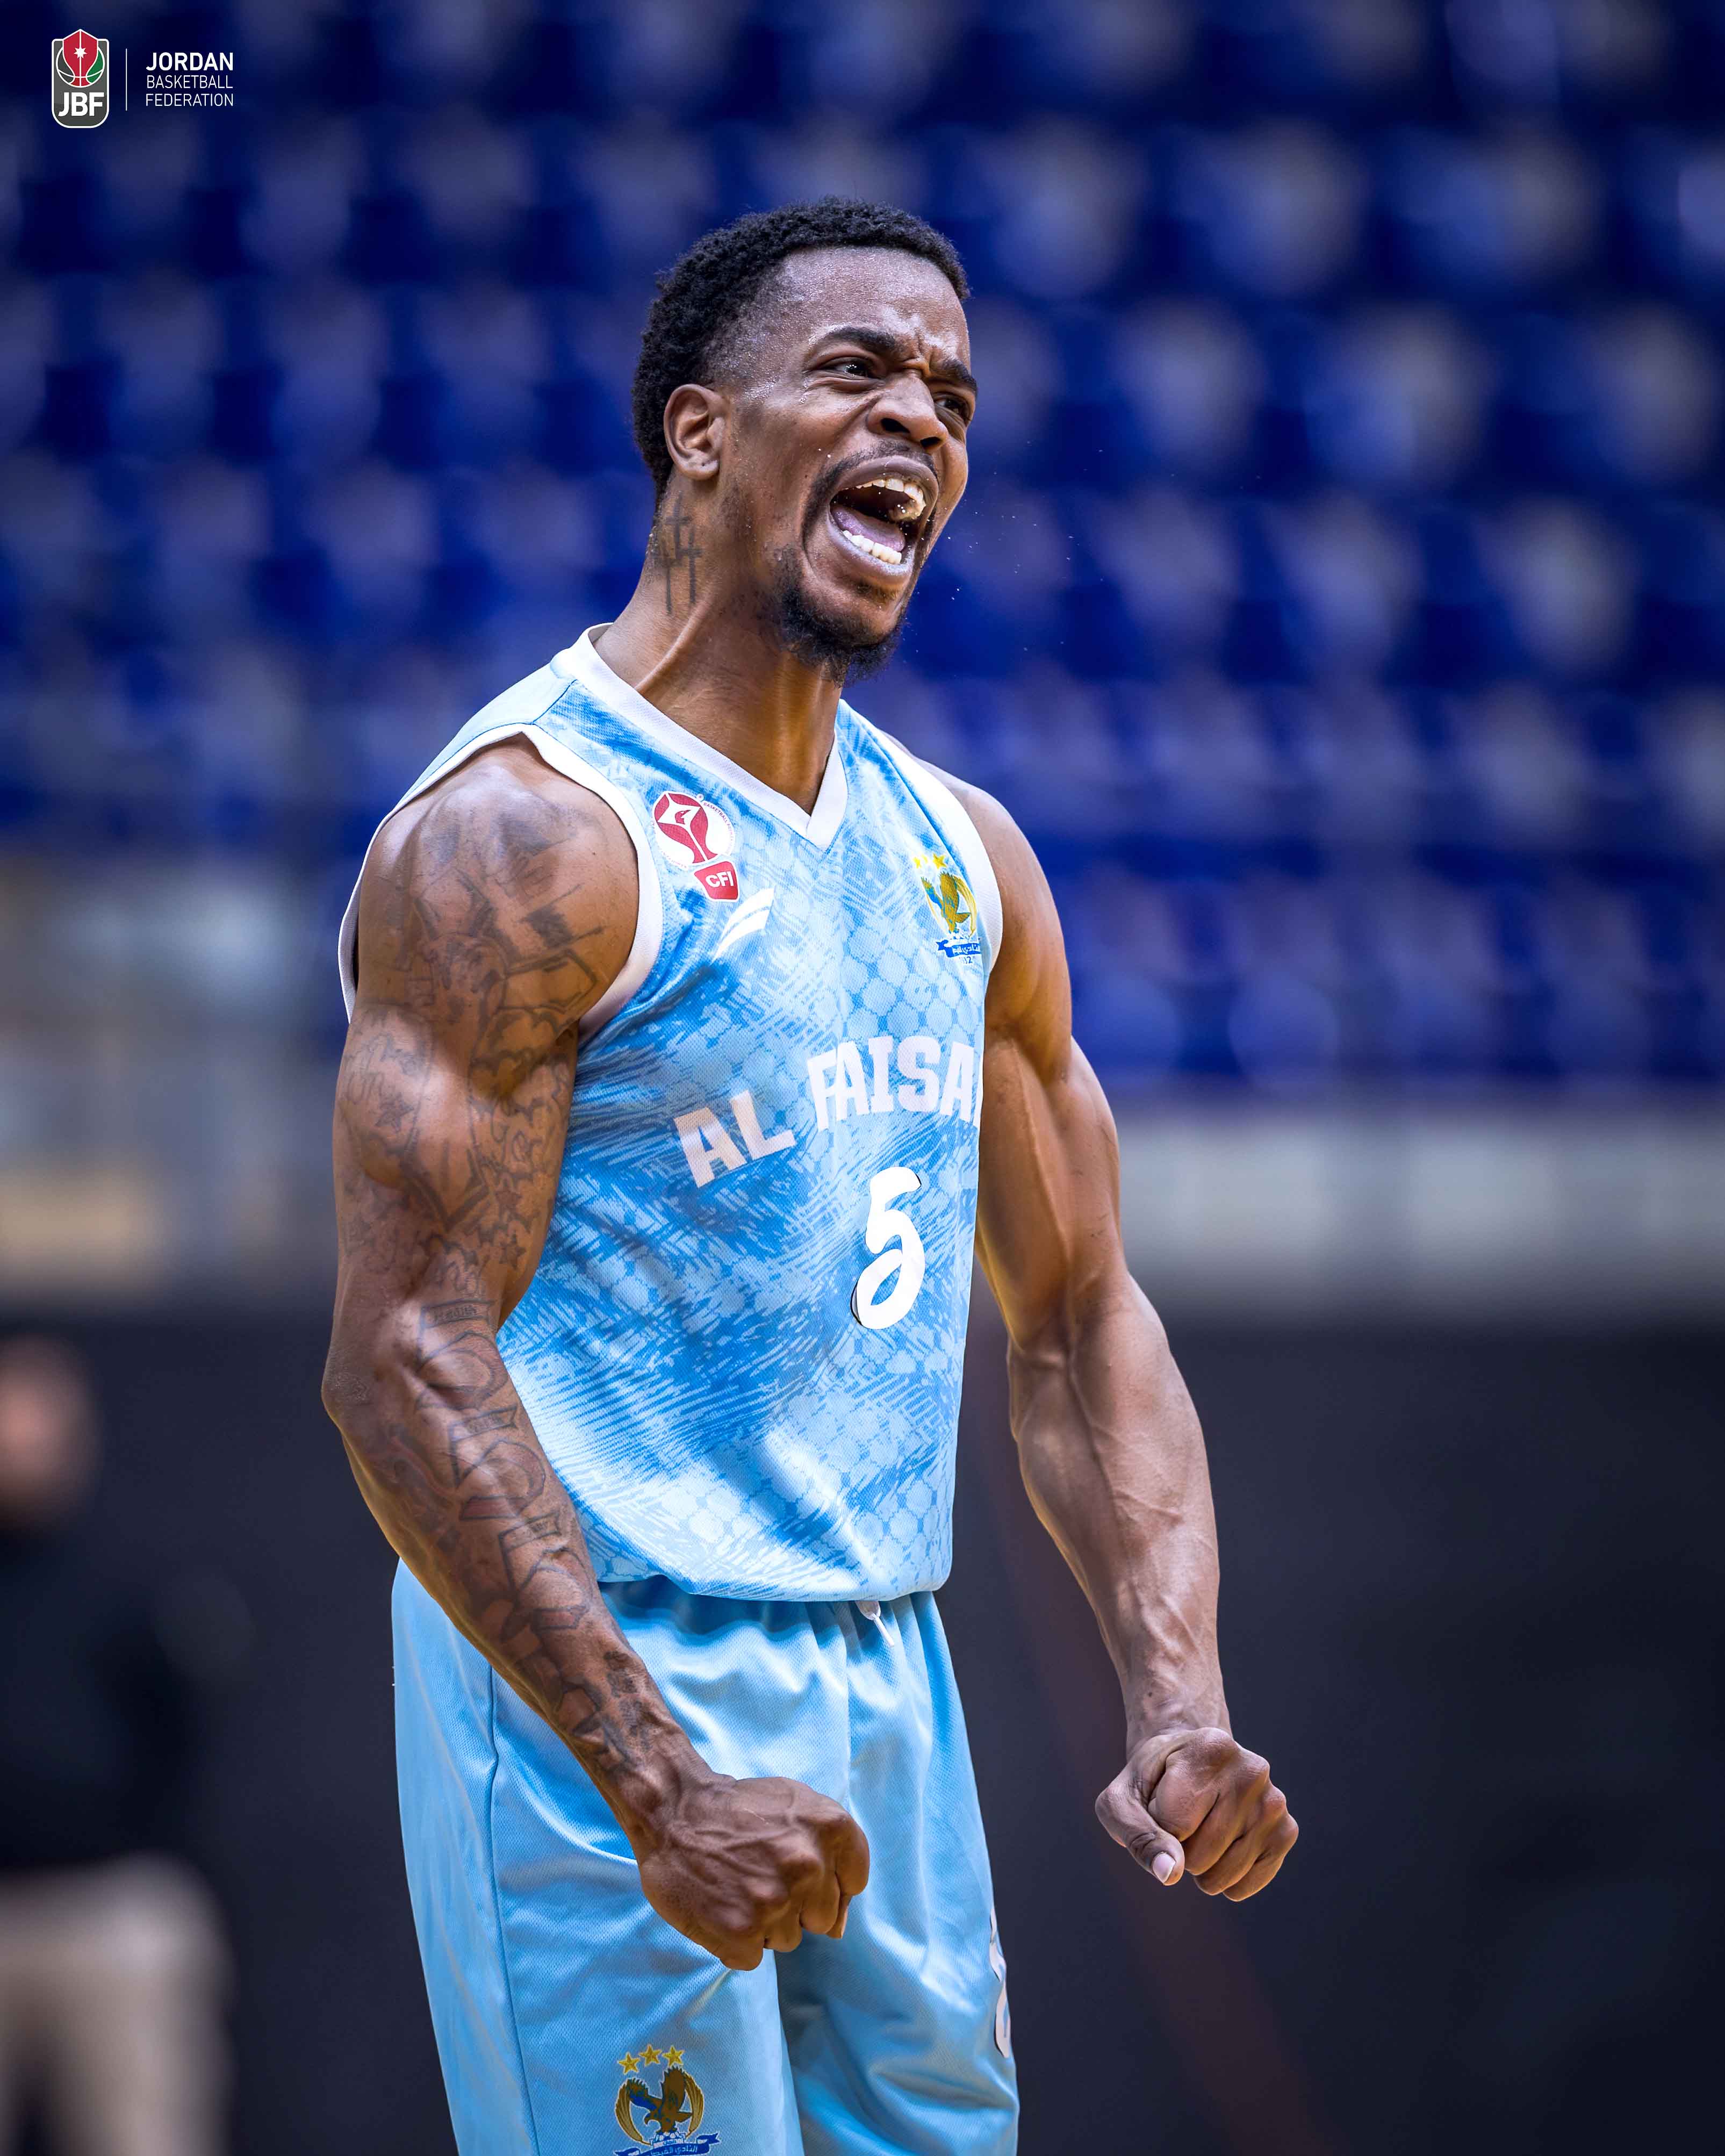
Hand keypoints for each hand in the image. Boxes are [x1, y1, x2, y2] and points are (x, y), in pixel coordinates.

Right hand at [633, 1771, 870, 1969]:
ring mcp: (776, 1901)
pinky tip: (719, 1908)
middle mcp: (810, 1865)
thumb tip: (838, 1926)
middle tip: (759, 1877)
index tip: (798, 1872)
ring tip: (735, 1888)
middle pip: (822, 1918)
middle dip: (795, 1905)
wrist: (673, 1811)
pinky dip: (735, 1942)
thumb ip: (831, 1852)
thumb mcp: (796, 1805)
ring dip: (763, 1924)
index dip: (826, 1883)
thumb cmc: (736, 1809)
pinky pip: (753, 1957)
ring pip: (788, 1939)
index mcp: (830, 1828)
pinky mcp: (743, 1932)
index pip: (853, 1882)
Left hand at [1096, 1727, 1295, 1901]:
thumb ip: (1138, 1836)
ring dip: (1199, 1866)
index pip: (1172, 1826)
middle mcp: (1252, 1770)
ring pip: (1220, 1877)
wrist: (1188, 1762)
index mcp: (1211, 1748)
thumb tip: (1171, 1874)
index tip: (1160, 1797)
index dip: (1154, 1824)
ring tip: (1201, 1824)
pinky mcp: (1287, 1831)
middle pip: (1197, 1856)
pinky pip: (1245, 1886)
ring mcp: (1274, 1802)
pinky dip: (1224, 1880)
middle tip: (1182, 1812)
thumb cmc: (1150, 1783)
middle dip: (1178, 1846)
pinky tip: (1221, 1844)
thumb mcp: (1122, 1800)